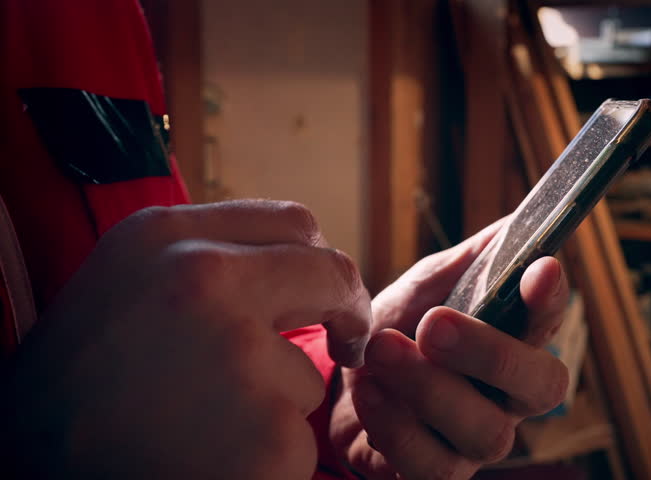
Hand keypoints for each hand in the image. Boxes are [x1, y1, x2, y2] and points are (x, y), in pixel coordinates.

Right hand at [1, 200, 371, 478]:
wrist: (28, 474)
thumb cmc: (76, 389)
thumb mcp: (125, 286)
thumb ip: (205, 261)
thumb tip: (292, 263)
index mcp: (165, 237)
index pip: (290, 222)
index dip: (319, 257)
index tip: (326, 288)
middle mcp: (204, 281)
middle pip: (330, 273)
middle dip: (349, 308)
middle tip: (349, 339)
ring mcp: (240, 358)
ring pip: (307, 373)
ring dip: (276, 402)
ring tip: (202, 427)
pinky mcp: (268, 434)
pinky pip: (296, 438)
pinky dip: (267, 455)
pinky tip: (210, 462)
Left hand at [330, 221, 570, 479]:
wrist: (341, 382)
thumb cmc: (398, 328)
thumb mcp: (428, 285)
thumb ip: (471, 261)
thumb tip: (518, 222)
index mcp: (512, 341)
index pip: (549, 322)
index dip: (550, 299)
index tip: (539, 268)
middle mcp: (507, 397)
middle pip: (540, 386)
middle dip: (489, 352)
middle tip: (434, 324)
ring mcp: (475, 441)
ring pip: (484, 430)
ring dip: (428, 388)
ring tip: (381, 351)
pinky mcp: (437, 473)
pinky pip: (432, 465)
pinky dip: (395, 425)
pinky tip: (369, 391)